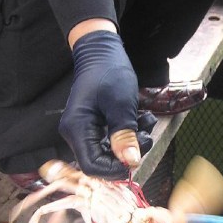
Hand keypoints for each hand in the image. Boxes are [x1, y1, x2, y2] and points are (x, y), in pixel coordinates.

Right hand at [59, 29, 150, 178]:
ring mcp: (83, 130)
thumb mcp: (121, 104)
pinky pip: (110, 141)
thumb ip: (125, 135)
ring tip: (146, 124)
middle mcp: (75, 133)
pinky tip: (141, 121)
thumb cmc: (109, 73)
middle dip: (126, 154)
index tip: (136, 160)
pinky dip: (127, 135)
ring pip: (108, 152)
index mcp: (77, 128)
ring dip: (131, 143)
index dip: (114, 169)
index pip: (92, 166)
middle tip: (146, 137)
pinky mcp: (93, 127)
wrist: (101, 52)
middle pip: (100, 161)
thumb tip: (130, 162)